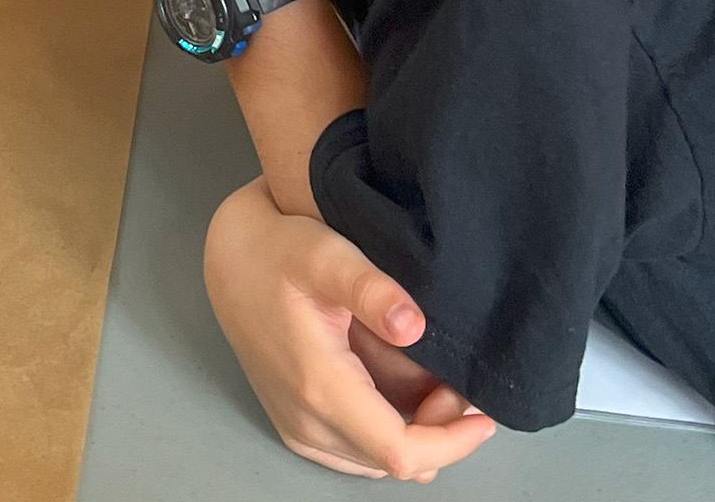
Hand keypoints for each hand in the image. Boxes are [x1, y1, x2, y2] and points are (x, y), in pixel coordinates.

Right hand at [205, 179, 495, 481]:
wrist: (231, 258)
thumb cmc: (281, 250)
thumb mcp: (327, 254)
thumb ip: (371, 289)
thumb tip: (414, 327)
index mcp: (319, 388)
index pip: (401, 452)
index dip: (452, 443)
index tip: (483, 414)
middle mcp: (305, 423)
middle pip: (394, 463)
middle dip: (439, 433)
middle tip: (455, 380)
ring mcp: (296, 430)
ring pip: (377, 463)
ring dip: (416, 436)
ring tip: (432, 384)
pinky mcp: (293, 427)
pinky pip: (356, 455)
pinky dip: (388, 437)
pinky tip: (399, 398)